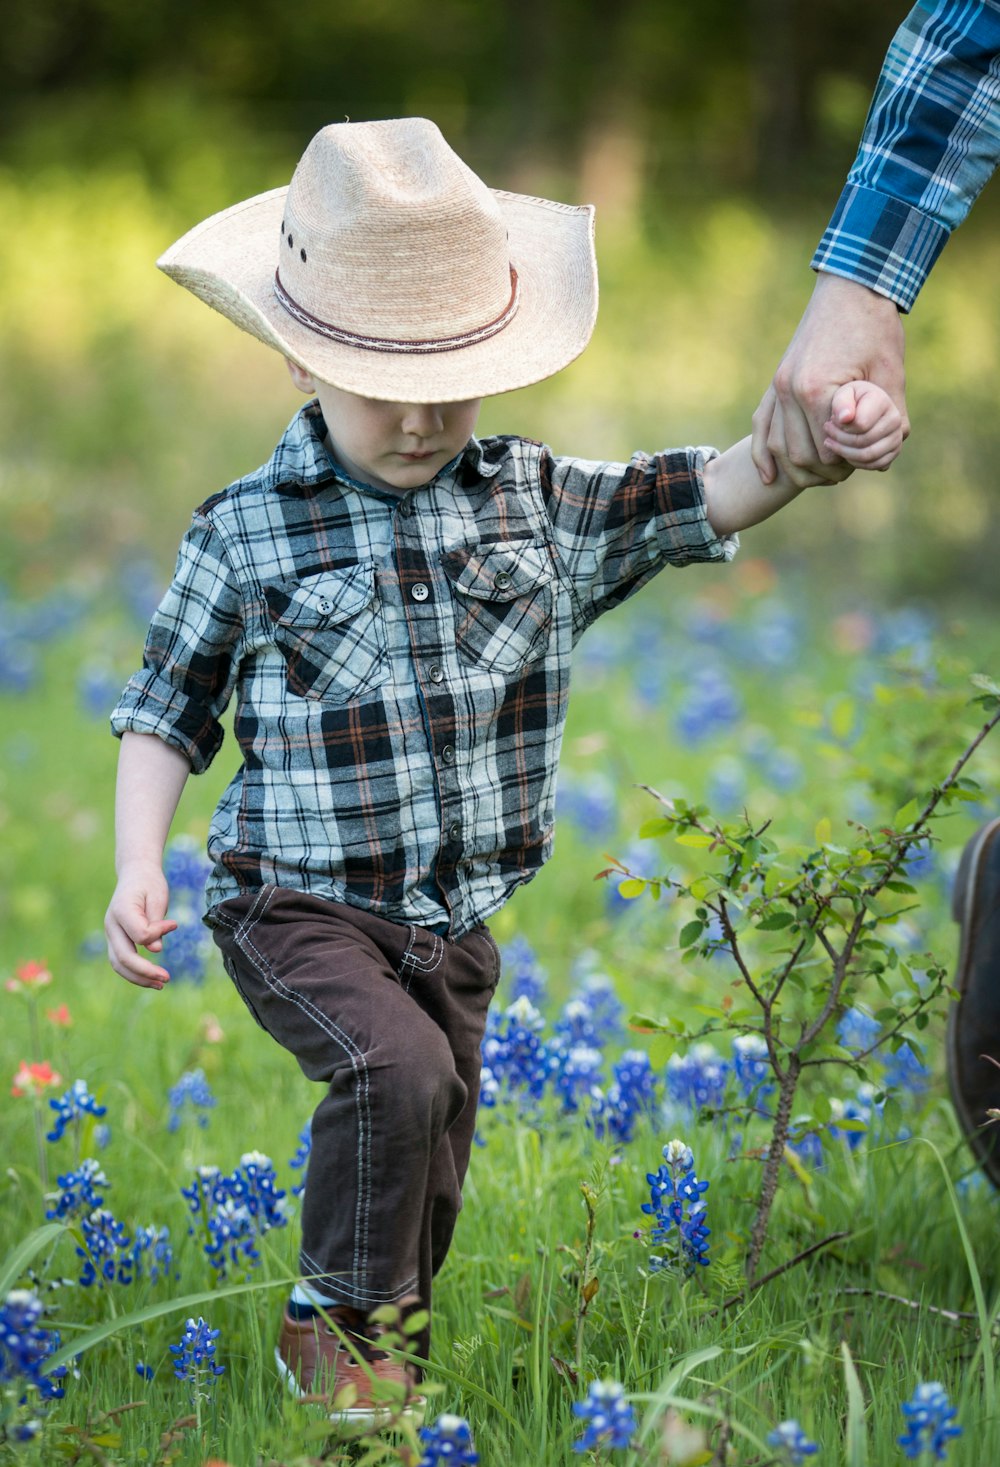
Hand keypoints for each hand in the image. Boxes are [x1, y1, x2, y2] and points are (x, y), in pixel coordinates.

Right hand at [104, 861, 177, 988]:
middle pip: (123, 957)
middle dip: (146, 971)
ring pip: (118, 964)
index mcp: (121, 910)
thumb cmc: (149, 884)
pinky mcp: (115, 940)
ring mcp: (111, 934)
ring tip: (161, 984)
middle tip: (167, 978)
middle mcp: (111, 925)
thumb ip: (156, 921)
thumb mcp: (157, 896)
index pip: (140, 934)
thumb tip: (155, 950)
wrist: (135, 874)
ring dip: (139, 978)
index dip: (158, 933)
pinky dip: (135, 973)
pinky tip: (153, 979)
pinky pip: (121, 962)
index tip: (174, 923)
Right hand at [752, 273, 909, 485]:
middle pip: (799, 453)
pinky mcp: (775, 382)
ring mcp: (777, 386)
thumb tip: (884, 459)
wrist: (851, 289)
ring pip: (778, 446)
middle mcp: (789, 390)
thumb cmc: (875, 327)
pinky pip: (760, 426)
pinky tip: (769, 476)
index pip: (827, 449)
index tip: (865, 460)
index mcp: (816, 389)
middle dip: (823, 469)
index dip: (847, 462)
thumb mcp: (890, 373)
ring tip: (824, 470)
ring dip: (797, 467)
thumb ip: (889, 416)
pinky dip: (762, 455)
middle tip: (847, 469)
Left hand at [822, 381, 904, 470]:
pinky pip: (874, 465)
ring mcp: (897, 437)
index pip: (860, 424)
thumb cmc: (850, 400)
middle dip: (839, 440)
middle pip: (863, 441)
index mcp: (883, 401)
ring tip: (831, 443)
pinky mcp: (894, 451)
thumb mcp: (843, 394)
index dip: (841, 427)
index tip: (830, 421)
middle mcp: (894, 419)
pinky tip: (844, 452)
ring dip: (845, 453)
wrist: (864, 407)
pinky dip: (856, 462)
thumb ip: (841, 402)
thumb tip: (845, 419)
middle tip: (827, 434)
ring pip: (868, 456)